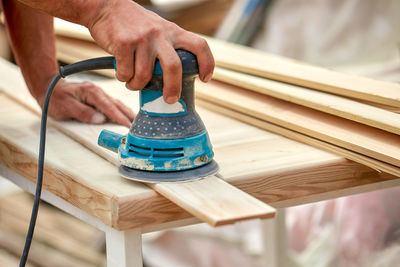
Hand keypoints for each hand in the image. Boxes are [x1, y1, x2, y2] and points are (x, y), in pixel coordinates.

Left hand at [37, 80, 133, 126]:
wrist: (47, 86)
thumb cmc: (55, 97)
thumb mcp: (65, 107)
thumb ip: (82, 112)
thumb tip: (100, 119)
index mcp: (91, 93)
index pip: (109, 107)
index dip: (119, 117)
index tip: (128, 125)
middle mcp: (98, 92)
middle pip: (117, 105)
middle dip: (129, 116)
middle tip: (140, 127)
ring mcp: (99, 95)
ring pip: (118, 104)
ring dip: (128, 113)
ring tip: (137, 123)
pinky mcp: (99, 98)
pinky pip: (114, 105)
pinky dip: (122, 111)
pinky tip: (128, 116)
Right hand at [87, 0, 214, 103]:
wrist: (106, 7)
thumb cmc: (134, 24)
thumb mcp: (159, 30)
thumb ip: (169, 47)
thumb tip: (176, 78)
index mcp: (173, 31)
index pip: (199, 46)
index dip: (207, 64)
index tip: (205, 78)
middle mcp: (160, 34)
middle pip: (174, 67)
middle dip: (172, 88)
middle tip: (170, 99)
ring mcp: (142, 39)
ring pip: (145, 75)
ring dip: (137, 85)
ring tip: (133, 83)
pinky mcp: (123, 43)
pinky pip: (126, 73)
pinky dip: (124, 78)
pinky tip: (122, 73)